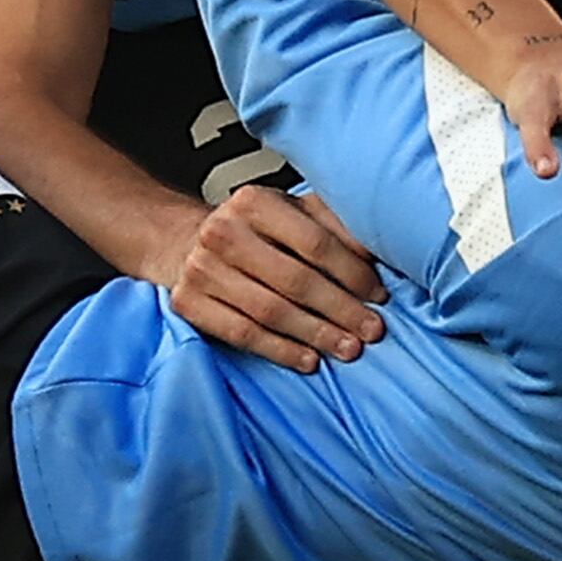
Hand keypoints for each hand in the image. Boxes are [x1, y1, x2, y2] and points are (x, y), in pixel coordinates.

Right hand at [163, 187, 388, 373]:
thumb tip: (377, 249)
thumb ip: (331, 224)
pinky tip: (308, 358)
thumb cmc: (250, 230)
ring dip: (315, 334)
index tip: (378, 294)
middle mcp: (223, 232)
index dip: (351, 272)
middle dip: (340, 309)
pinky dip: (280, 350)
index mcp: (254, 202)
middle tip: (371, 329)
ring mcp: (201, 269)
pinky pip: (242, 333)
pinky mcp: (188, 302)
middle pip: (294, 280)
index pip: (313, 242)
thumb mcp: (290, 212)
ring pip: (270, 311)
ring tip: (347, 347)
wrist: (183, 241)